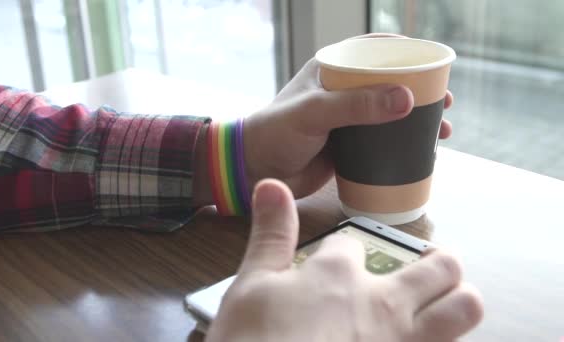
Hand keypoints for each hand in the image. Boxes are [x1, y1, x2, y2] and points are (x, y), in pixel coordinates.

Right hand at [205, 179, 482, 341]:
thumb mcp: (250, 286)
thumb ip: (270, 235)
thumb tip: (272, 185)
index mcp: (339, 273)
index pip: (350, 243)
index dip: (339, 248)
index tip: (329, 259)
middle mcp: (382, 302)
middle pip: (437, 266)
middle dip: (438, 258)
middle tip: (431, 260)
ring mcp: (401, 341)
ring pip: (463, 307)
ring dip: (459, 296)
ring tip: (447, 294)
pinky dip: (444, 339)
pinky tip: (426, 339)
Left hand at [243, 33, 453, 197]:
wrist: (253, 171)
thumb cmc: (276, 133)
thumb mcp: (315, 112)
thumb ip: (356, 105)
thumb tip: (407, 99)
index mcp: (330, 70)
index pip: (372, 50)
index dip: (404, 52)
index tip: (434, 62)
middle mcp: (341, 92)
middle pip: (389, 84)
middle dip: (420, 91)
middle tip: (445, 102)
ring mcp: (346, 121)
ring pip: (389, 115)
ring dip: (416, 121)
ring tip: (442, 132)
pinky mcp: (347, 147)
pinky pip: (381, 142)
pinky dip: (402, 146)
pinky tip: (421, 153)